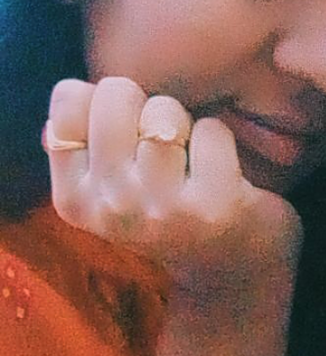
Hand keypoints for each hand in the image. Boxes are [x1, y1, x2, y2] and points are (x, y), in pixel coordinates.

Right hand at [44, 77, 302, 293]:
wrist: (226, 265)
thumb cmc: (164, 204)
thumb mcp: (109, 183)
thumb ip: (81, 139)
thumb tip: (69, 90)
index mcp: (74, 196)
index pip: (69, 99)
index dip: (106, 97)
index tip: (125, 128)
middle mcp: (110, 206)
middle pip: (116, 95)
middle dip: (146, 103)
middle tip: (163, 139)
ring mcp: (160, 209)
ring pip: (163, 113)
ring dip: (184, 122)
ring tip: (189, 154)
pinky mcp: (211, 207)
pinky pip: (210, 130)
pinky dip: (218, 138)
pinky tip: (218, 168)